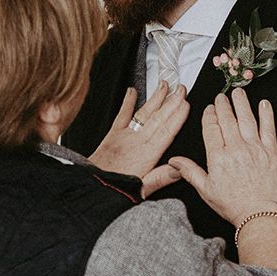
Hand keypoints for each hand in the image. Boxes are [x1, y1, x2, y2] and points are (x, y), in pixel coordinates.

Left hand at [89, 81, 188, 197]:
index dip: (177, 117)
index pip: (166, 132)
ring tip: (164, 85)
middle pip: (157, 119)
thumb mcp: (142, 190)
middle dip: (171, 102)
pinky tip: (132, 91)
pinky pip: (121, 115)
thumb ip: (160, 178)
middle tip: (181, 89)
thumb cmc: (115, 189)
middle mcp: (135, 142)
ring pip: (143, 114)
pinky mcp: (112, 134)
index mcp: (146, 155)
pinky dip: (127, 102)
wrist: (90, 185)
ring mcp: (124, 136)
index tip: (186, 104)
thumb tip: (179, 169)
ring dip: (155, 98)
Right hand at [169, 88, 276, 225]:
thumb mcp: (205, 190)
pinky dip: (267, 115)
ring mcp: (254, 149)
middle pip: (227, 120)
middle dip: (223, 105)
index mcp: (218, 157)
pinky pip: (269, 129)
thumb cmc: (232, 204)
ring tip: (239, 92)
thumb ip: (189, 171)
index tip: (209, 108)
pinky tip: (264, 104)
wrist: (259, 214)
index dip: (209, 115)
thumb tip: (173, 161)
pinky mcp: (271, 152)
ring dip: (242, 103)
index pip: (211, 128)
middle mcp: (235, 149)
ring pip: (246, 120)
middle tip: (222, 95)